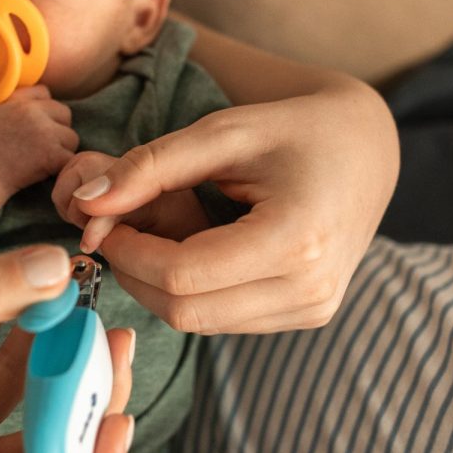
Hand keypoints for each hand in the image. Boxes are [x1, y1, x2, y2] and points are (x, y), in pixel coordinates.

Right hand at [0, 85, 77, 199]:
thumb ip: (21, 98)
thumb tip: (47, 93)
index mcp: (21, 101)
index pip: (46, 94)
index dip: (42, 111)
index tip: (32, 126)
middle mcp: (35, 113)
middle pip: (65, 114)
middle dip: (56, 128)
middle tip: (40, 145)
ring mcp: (46, 133)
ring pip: (71, 137)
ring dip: (61, 149)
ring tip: (41, 158)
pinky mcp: (53, 154)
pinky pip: (70, 157)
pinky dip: (61, 165)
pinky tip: (45, 169)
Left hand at [68, 87, 398, 334]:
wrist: (367, 149)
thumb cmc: (294, 129)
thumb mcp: (222, 132)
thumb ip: (151, 167)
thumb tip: (85, 202)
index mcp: (297, 239)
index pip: (182, 275)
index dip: (128, 252)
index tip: (102, 220)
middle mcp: (311, 290)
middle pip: (185, 310)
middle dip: (135, 274)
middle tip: (117, 230)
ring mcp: (313, 310)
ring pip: (200, 322)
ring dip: (159, 286)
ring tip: (154, 234)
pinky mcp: (308, 316)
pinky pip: (224, 318)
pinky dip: (191, 291)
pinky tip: (190, 250)